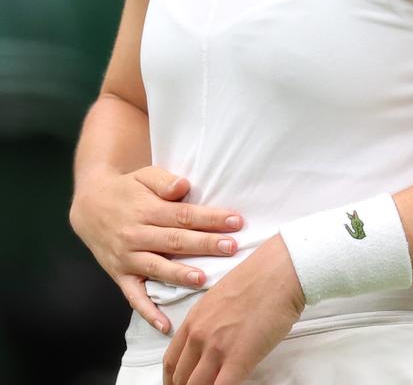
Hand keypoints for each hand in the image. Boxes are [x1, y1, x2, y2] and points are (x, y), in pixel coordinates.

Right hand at [69, 166, 242, 333]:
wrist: (90, 205)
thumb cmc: (126, 189)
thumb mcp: (144, 175)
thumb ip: (164, 181)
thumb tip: (184, 186)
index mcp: (147, 209)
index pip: (184, 215)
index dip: (210, 218)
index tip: (236, 221)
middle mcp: (136, 234)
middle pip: (175, 241)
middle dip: (205, 245)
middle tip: (231, 248)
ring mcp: (128, 257)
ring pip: (157, 268)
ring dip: (180, 275)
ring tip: (203, 279)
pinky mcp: (120, 275)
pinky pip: (134, 296)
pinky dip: (148, 312)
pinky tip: (165, 325)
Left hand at [163, 234, 304, 384]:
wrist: (279, 271)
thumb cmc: (259, 278)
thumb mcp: (221, 298)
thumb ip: (210, 322)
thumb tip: (210, 343)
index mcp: (195, 319)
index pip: (171, 361)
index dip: (172, 380)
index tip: (177, 384)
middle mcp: (200, 334)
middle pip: (180, 378)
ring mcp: (217, 348)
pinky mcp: (239, 359)